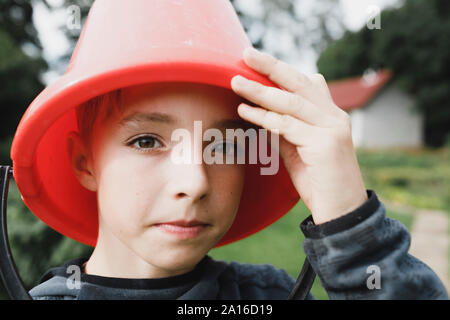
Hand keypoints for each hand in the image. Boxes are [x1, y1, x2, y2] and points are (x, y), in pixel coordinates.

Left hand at [230, 47, 367, 223]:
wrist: (342, 213)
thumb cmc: (319, 183)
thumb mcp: (299, 151)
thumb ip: (285, 130)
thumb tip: (262, 113)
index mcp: (330, 116)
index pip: (306, 84)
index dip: (281, 71)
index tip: (257, 62)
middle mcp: (334, 117)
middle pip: (300, 83)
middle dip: (271, 66)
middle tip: (246, 53)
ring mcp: (332, 129)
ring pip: (291, 102)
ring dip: (260, 90)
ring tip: (236, 81)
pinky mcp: (325, 144)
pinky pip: (288, 125)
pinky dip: (264, 116)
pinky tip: (245, 109)